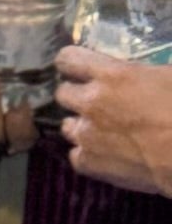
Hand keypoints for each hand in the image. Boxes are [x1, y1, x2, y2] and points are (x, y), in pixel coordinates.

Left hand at [56, 42, 171, 195]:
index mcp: (112, 76)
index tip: (75, 68)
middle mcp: (91, 102)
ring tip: (102, 131)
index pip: (69, 59)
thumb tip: (145, 73)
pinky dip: (88, 154)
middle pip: (63, 94)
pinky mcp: (88, 163)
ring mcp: (86, 134)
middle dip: (76, 95)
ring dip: (81, 125)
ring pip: (67, 126)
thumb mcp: (170, 76)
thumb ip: (146, 72)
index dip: (71, 63)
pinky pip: (75, 155)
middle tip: (96, 102)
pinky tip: (106, 155)